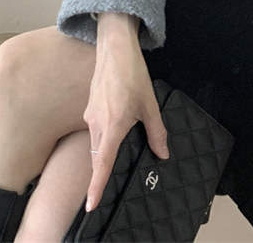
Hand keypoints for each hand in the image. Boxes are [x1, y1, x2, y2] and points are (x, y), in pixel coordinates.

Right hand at [82, 28, 169, 211]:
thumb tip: (162, 153)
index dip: (97, 186)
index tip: (91, 204)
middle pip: (98, 155)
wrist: (115, 48)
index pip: (102, 163)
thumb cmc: (133, 74)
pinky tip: (116, 125)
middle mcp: (96, 123)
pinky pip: (95, 129)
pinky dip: (103, 135)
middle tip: (107, 185)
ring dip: (104, 150)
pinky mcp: (90, 107)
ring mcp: (90, 115)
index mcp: (113, 125)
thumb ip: (156, 132)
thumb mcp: (150, 104)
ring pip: (96, 142)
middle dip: (102, 171)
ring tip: (120, 148)